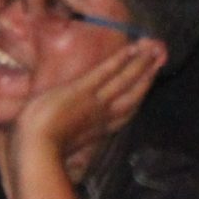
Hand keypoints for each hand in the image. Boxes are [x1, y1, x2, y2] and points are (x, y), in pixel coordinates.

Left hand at [12, 38, 165, 172]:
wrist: (36, 151)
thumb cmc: (41, 150)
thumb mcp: (63, 140)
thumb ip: (72, 133)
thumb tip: (69, 128)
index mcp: (100, 128)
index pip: (128, 108)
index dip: (141, 91)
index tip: (150, 78)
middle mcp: (104, 115)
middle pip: (134, 92)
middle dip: (149, 73)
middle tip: (162, 56)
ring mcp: (95, 102)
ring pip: (125, 80)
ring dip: (141, 63)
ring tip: (154, 48)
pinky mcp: (82, 91)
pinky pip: (107, 72)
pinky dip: (121, 60)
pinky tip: (131, 48)